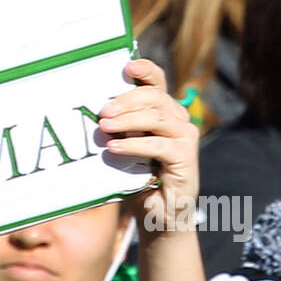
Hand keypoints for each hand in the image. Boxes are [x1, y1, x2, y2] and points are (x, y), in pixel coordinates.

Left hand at [97, 57, 198, 232]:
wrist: (158, 214)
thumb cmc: (138, 176)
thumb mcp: (125, 145)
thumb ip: (118, 127)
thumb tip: (94, 112)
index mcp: (162, 110)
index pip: (156, 81)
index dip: (144, 69)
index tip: (126, 66)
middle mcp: (178, 118)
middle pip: (154, 96)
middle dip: (126, 100)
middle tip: (103, 111)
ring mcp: (185, 136)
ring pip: (157, 118)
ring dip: (128, 121)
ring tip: (105, 127)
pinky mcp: (186, 157)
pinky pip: (158, 145)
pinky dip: (134, 145)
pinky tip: (114, 148)